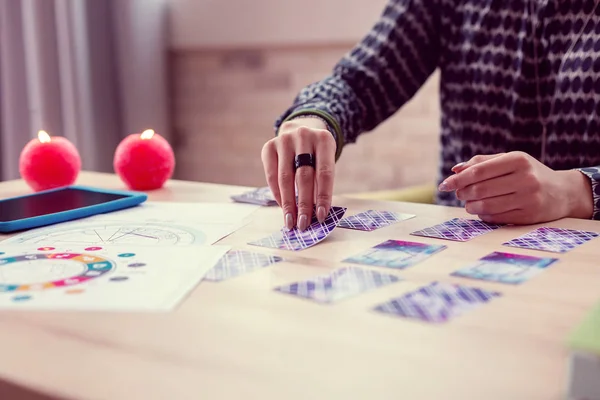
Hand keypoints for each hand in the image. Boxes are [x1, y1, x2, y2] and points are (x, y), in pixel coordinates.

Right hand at [261, 117, 335, 230]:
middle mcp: (303, 136)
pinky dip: (277, 193)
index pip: (325, 173)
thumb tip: (315, 214)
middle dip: (303, 204)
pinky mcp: (269, 146)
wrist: (299, 129)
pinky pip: (271, 175)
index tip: (320, 216)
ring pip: (285, 178)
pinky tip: (282, 206)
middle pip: (304, 176)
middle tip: (303, 224)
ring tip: (291, 221)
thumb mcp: (325, 161)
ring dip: (288, 203)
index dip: (323, 196)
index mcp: (324, 140)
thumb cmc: (316, 153)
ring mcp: (284, 140)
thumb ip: (321, 183)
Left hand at [438, 151, 593, 223]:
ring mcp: (529, 198)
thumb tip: (455, 170)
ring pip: (486, 205)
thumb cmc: (528, 173)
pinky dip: (483, 215)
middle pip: (479, 189)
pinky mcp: (530, 215)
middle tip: (460, 194)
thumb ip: (482, 163)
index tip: (444, 185)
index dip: (458, 180)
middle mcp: (525, 178)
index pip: (479, 171)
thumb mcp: (509, 161)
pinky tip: (482, 210)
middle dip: (463, 193)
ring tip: (469, 203)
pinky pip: (495, 217)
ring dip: (470, 206)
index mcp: (518, 160)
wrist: (562, 192)